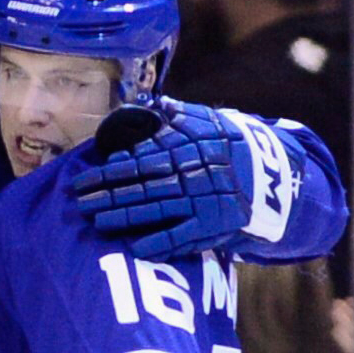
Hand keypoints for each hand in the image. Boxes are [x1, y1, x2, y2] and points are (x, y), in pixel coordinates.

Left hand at [73, 100, 252, 260]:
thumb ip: (180, 115)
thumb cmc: (232, 146)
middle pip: (141, 188)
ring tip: (97, 223)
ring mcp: (201, 204)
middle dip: (108, 196)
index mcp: (185, 152)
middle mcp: (190, 177)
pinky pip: (183, 238)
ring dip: (125, 219)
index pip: (139, 163)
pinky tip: (136, 249)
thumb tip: (155, 103)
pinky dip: (160, 244)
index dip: (109, 173)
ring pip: (156, 212)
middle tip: (80, 204)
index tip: (84, 179)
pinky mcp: (213, 227)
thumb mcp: (210, 123)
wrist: (274, 175)